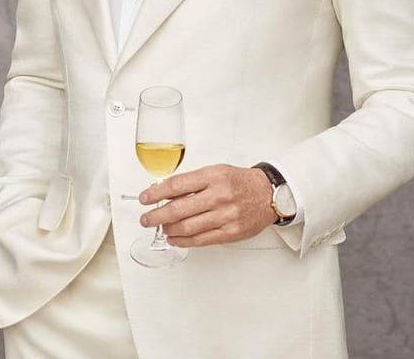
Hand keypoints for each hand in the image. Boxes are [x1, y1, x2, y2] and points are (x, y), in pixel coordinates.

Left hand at [138, 163, 278, 246]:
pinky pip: (201, 240)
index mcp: (213, 176)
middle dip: (157, 216)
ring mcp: (225, 216)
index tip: (145, 198)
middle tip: (146, 219)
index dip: (156, 193)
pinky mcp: (230, 232)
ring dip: (169, 229)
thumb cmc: (239, 181)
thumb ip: (193, 181)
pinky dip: (183, 240)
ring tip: (161, 227)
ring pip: (188, 227)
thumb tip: (165, 192)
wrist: (267, 194)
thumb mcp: (216, 171)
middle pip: (179, 209)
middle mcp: (218, 195)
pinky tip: (174, 238)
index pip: (177, 185)